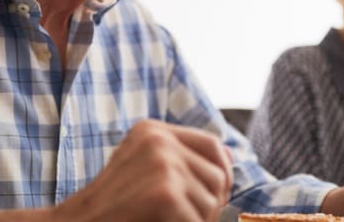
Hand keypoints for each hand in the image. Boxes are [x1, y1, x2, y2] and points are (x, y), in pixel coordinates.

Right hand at [53, 119, 232, 221]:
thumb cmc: (113, 206)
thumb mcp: (142, 169)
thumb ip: (180, 159)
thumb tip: (231, 158)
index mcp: (152, 130)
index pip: (212, 144)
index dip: (222, 172)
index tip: (215, 194)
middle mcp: (159, 140)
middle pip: (218, 173)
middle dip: (212, 202)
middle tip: (188, 218)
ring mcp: (162, 164)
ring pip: (213, 200)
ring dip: (199, 220)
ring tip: (168, 221)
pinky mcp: (165, 193)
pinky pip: (199, 220)